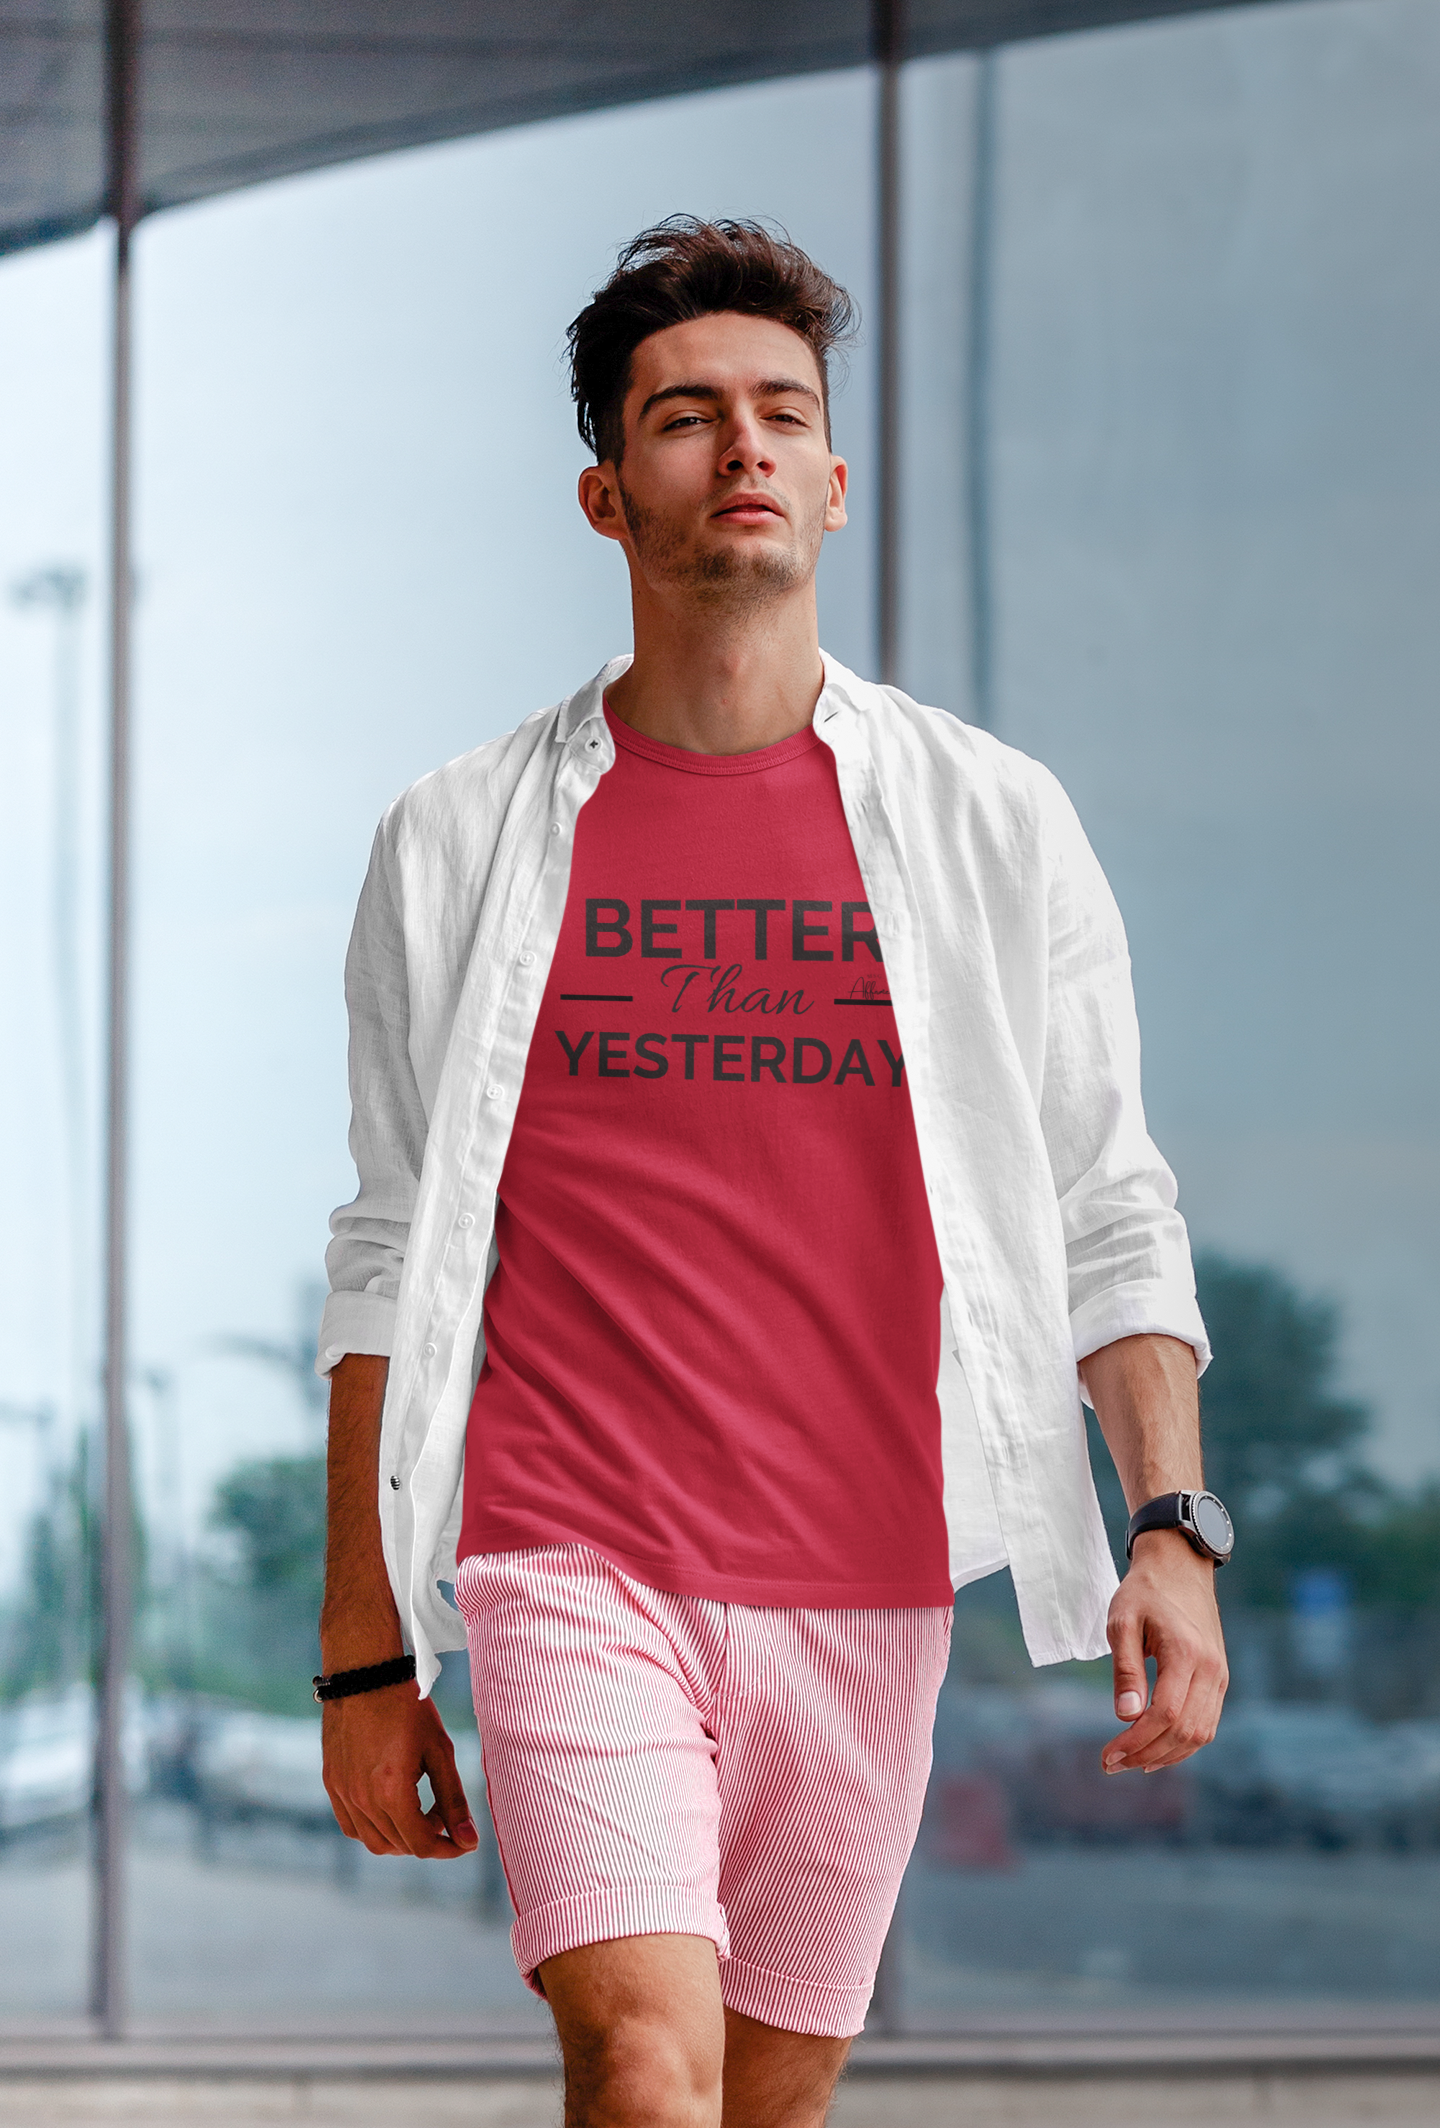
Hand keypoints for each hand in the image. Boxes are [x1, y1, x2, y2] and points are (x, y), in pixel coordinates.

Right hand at [322, 1682, 479, 1857]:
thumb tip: (469, 1841)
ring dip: (401, 1838)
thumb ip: (454, 1799)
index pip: (421, 1844)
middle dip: (428, 1839)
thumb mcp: (439, 1750)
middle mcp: (362, 1799)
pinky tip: (391, 1807)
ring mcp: (342, 1793)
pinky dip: (374, 1829)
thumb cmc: (407, 1707)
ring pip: (374, 1842)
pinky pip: (352, 1826)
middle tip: (443, 1815)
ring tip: (419, 1810)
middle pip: (399, 1845)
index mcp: (391, 1792)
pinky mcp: (332, 1783)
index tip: (464, 1842)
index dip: (447, 1849)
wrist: (365, 1674)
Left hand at [1101, 1529, 1228, 1774]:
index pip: (1166, 1714)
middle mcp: (1211, 1669)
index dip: (1136, 1742)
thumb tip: (1125, 1716)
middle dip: (1146, 1754)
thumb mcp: (1122, 1622)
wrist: (1180, 1569)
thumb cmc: (1144, 1593)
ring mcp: (1220, 1676)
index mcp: (1186, 1652)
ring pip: (1200, 1734)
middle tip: (1111, 1764)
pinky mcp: (1219, 1680)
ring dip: (1165, 1755)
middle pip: (1185, 1731)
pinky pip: (1206, 1725)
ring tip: (1129, 1762)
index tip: (1107, 1755)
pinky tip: (1154, 1751)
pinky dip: (1182, 1744)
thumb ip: (1125, 1669)